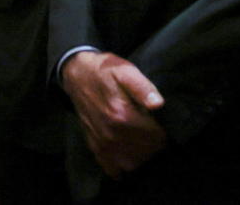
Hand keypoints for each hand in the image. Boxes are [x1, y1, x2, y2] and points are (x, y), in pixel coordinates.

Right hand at [61, 51, 165, 176]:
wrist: (78, 75)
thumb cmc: (105, 72)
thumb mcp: (126, 71)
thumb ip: (143, 87)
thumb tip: (158, 104)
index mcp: (122, 115)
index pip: (156, 138)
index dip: (162, 132)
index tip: (159, 123)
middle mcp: (112, 133)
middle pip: (145, 152)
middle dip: (153, 144)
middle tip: (151, 131)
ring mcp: (102, 143)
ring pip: (131, 164)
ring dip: (140, 156)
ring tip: (141, 141)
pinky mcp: (95, 147)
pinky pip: (112, 168)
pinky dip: (121, 167)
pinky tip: (126, 155)